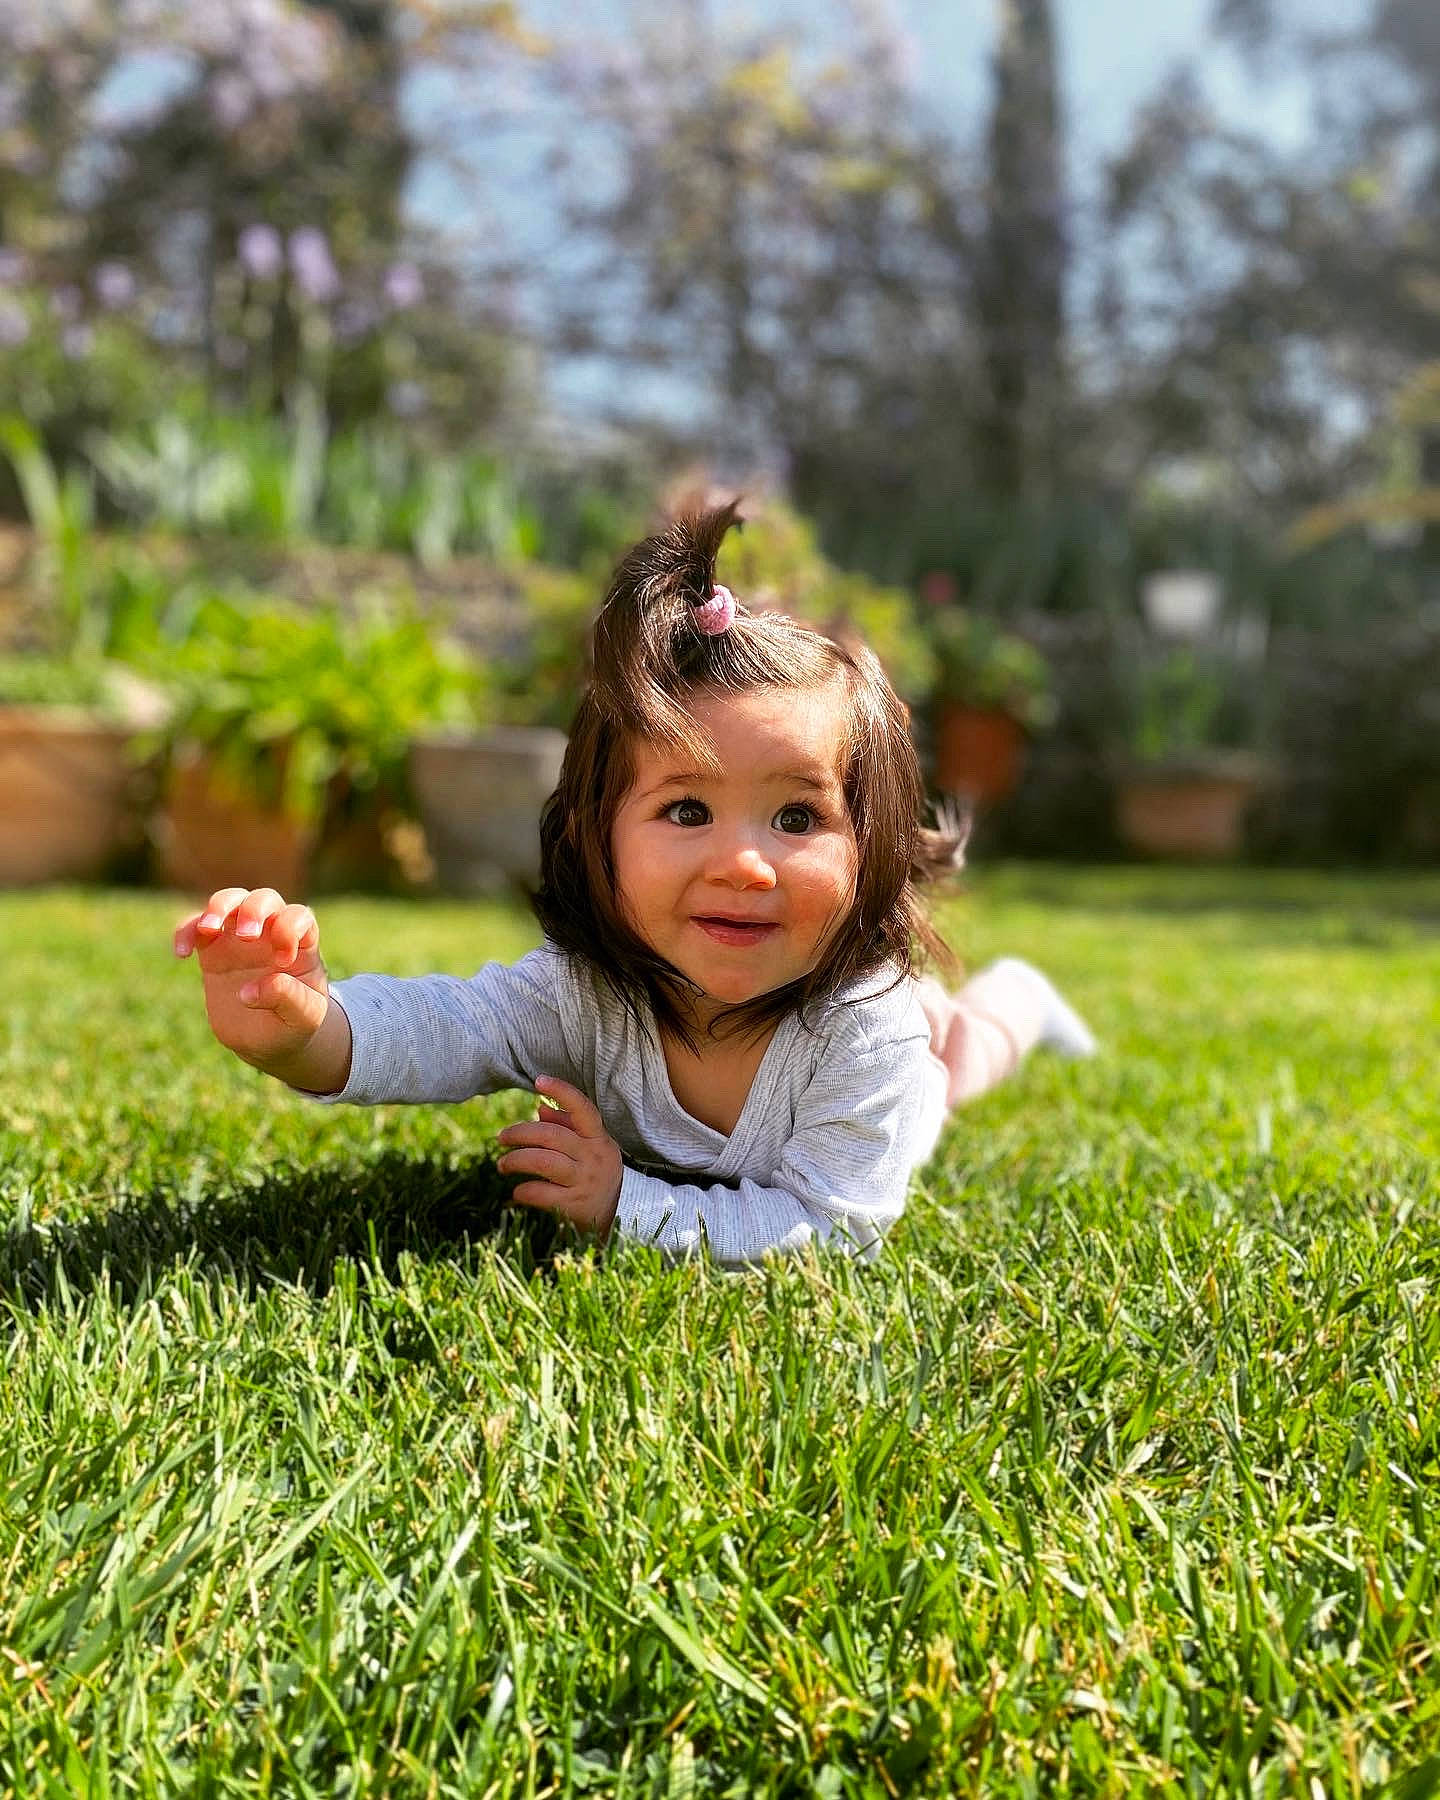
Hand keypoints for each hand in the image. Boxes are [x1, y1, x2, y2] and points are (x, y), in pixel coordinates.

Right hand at [173, 886, 345, 1088]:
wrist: (269, 1038)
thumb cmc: (295, 1022)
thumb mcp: (304, 1017)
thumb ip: (288, 999)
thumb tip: (251, 991)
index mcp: (302, 943)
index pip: (299, 917)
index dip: (290, 929)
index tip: (282, 961)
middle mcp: (271, 932)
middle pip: (264, 898)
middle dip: (254, 909)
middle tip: (246, 936)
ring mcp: (240, 938)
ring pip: (229, 900)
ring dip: (218, 907)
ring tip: (208, 929)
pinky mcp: (212, 951)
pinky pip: (195, 927)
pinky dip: (186, 931)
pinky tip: (182, 953)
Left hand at [496, 1076, 622, 1237]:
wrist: (619, 1215)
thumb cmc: (596, 1173)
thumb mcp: (590, 1148)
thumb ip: (567, 1127)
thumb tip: (540, 1108)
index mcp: (598, 1138)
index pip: (583, 1108)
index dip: (562, 1091)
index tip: (539, 1081)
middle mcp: (594, 1157)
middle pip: (550, 1135)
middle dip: (519, 1133)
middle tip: (501, 1138)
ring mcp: (585, 1181)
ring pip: (543, 1162)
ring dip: (515, 1161)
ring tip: (502, 1165)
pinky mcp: (575, 1205)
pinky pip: (540, 1193)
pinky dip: (523, 1191)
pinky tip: (518, 1191)